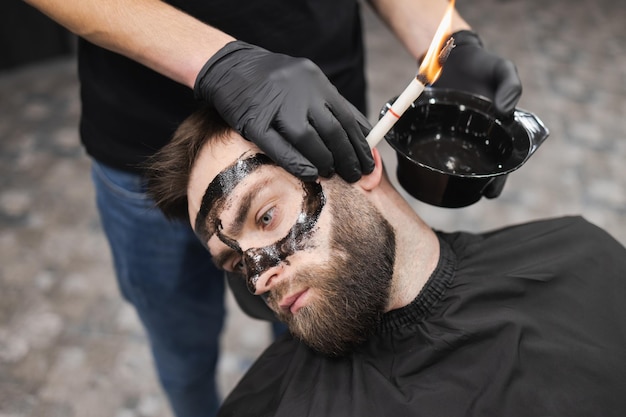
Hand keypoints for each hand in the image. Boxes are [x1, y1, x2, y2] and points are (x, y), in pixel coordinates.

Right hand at [194, 41, 373, 182]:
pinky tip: (311, 175)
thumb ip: (330, 103)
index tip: (368, 161)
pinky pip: (278, 147)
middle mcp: (298, 91)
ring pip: (308, 139)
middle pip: (332, 130)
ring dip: (325, 161)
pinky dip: (297, 163)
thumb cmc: (272, 79)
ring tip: (332, 173)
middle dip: (347, 157)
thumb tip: (360, 133)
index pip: (346, 117)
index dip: (360, 144)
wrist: (228, 65)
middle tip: (355, 175)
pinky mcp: (253, 122)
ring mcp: (275, 106)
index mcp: (314, 80)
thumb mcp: (305, 80)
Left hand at [432, 31, 520, 198]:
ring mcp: (455, 135)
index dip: (499, 180)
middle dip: (474, 184)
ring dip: (451, 177)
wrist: (453, 54)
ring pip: (455, 162)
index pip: (504, 162)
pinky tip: (422, 168)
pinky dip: (430, 157)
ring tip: (444, 188)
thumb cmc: (484, 65)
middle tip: (466, 194)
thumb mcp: (503, 70)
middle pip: (478, 169)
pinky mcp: (435, 128)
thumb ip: (511, 86)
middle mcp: (477, 138)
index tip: (491, 192)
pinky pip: (434, 146)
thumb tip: (506, 110)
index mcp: (498, 131)